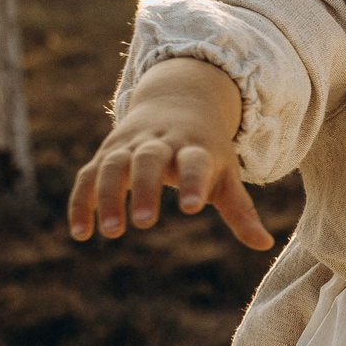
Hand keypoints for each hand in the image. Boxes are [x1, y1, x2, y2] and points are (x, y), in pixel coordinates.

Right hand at [67, 57, 273, 249]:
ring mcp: (130, 146)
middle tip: (146, 224)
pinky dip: (82, 202)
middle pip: (149, 160)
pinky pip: (89, 176)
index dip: (193, 182)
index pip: (195, 162)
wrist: (179, 100)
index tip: (192, 208)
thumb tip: (265, 245)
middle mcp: (160, 142)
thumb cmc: (207, 149)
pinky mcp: (106, 154)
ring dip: (109, 196)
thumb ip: (241, 211)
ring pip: (114, 165)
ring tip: (111, 232)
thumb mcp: (226, 175)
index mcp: (195, 147)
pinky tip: (80, 233)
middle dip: (146, 189)